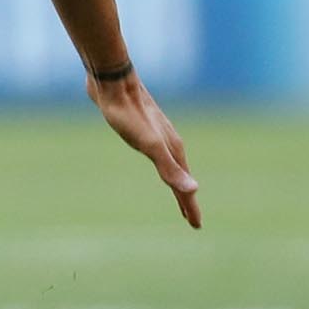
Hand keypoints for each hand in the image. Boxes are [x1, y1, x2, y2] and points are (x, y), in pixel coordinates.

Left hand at [86, 66, 199, 228]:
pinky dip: (162, 163)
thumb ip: (169, 168)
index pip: (185, 186)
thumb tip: (193, 190)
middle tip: (190, 219)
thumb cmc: (128, 114)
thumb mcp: (149, 145)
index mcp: (173, 150)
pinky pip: (156, 151)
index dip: (189, 207)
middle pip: (180, 177)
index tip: (196, 226)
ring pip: (170, 163)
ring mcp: (156, 134)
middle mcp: (168, 143)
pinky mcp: (141, 126)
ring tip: (177, 191)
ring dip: (175, 180)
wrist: (112, 83)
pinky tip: (157, 158)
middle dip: (185, 199)